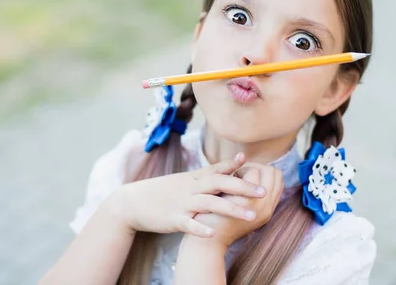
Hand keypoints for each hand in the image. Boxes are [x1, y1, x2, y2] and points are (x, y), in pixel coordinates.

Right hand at [107, 153, 266, 237]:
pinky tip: (213, 232)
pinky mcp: (173, 219)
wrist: (132, 202)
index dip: (234, 166)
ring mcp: (182, 203)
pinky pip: (189, 223)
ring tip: (251, 215)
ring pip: (209, 203)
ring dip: (231, 209)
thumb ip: (205, 174)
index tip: (254, 163)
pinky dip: (200, 227)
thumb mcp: (184, 180)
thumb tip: (228, 167)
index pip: (217, 169)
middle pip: (219, 183)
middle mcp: (190, 188)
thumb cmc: (162, 191)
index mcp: (193, 178)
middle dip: (242, 187)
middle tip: (263, 192)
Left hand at [192, 163, 283, 246]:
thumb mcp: (241, 206)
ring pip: (265, 170)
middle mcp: (268, 207)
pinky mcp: (247, 201)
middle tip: (239, 173)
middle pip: (274, 172)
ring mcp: (260, 204)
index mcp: (268, 208)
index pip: (278, 178)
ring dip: (249, 168)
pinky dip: (239, 170)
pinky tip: (228, 180)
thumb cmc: (219, 220)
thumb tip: (251, 170)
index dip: (263, 170)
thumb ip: (249, 193)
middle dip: (257, 166)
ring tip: (233, 178)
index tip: (245, 174)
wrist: (207, 241)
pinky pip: (252, 173)